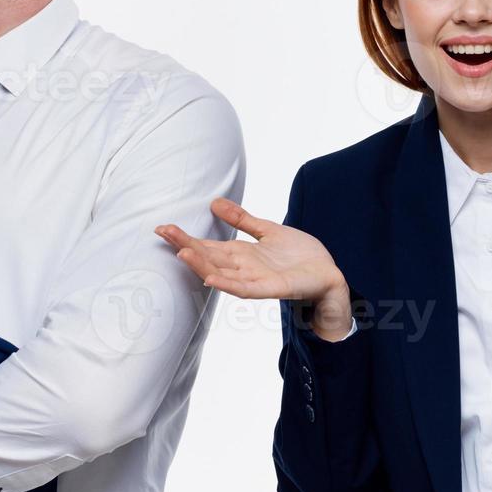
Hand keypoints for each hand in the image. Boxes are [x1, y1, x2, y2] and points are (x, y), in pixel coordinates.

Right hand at [155, 198, 352, 338]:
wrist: (327, 273)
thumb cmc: (300, 256)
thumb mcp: (268, 230)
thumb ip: (242, 219)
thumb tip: (215, 202)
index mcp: (241, 254)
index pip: (207, 244)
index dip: (186, 237)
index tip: (163, 227)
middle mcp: (243, 267)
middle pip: (209, 256)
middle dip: (186, 245)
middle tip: (163, 232)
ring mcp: (255, 279)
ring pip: (222, 273)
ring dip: (202, 265)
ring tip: (182, 252)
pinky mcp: (270, 288)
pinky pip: (244, 288)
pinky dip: (227, 283)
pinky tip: (211, 278)